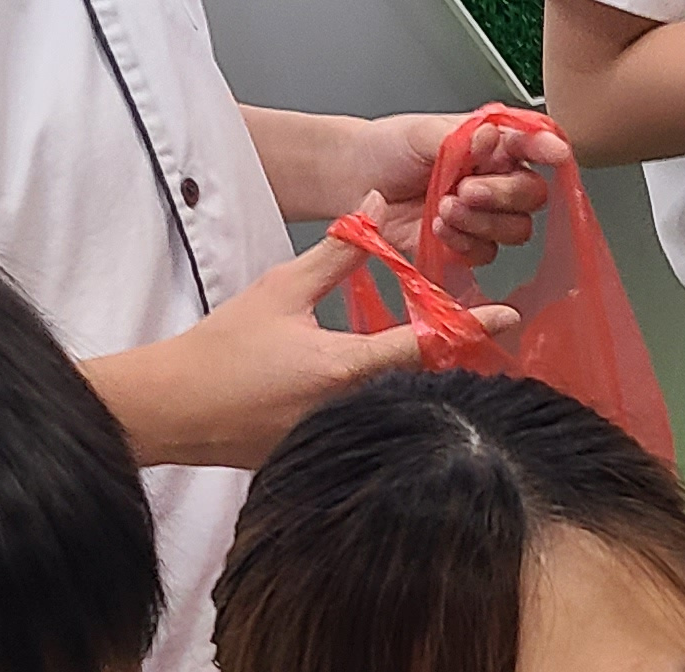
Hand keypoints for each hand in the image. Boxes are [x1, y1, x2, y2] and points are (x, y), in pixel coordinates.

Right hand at [88, 205, 517, 468]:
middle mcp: (353, 411)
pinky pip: (376, 431)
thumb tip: (375, 201)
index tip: (508, 317)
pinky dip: (394, 410)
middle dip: (456, 362)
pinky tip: (404, 396)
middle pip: (425, 385)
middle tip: (485, 339)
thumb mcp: (282, 289)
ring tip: (456, 364)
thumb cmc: (224, 346)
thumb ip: (337, 248)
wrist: (175, 409)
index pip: (424, 344)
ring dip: (428, 388)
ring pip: (403, 412)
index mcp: (345, 366)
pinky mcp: (328, 458)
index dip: (470, 327)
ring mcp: (342, 440)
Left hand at [360, 112, 568, 262]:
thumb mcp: (423, 131)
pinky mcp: (466, 244)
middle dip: (503, 195)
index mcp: (493, 145)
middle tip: (466, 189)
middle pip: (532, 195)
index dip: (547, 149)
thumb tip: (492, 136)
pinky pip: (485, 253)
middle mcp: (496, 180)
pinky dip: (463, 243)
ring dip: (482, 222)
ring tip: (444, 207)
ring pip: (516, 229)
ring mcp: (484, 215)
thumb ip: (462, 137)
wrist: (356, 179)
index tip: (553, 153)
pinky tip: (437, 228)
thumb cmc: (389, 148)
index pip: (532, 145)